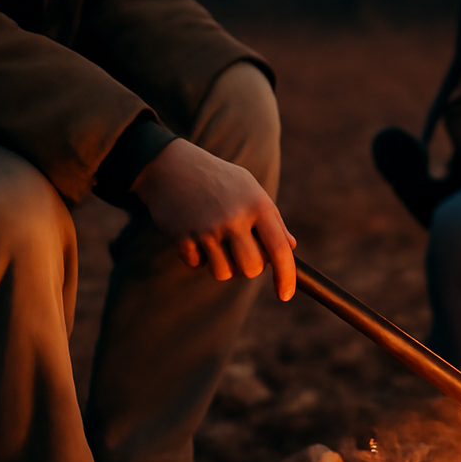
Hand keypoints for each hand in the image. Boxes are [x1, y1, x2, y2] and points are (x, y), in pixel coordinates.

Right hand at [131, 138, 297, 299]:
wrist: (170, 165)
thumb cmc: (219, 179)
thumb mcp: (251, 189)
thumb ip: (272, 219)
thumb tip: (289, 248)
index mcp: (257, 204)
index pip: (279, 249)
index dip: (286, 277)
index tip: (285, 296)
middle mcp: (234, 218)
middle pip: (251, 269)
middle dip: (249, 268)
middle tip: (241, 250)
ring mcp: (206, 228)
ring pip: (224, 273)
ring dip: (223, 265)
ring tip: (218, 242)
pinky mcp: (182, 237)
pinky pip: (197, 265)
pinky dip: (198, 257)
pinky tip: (195, 234)